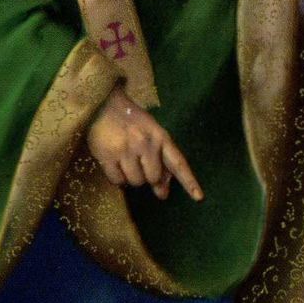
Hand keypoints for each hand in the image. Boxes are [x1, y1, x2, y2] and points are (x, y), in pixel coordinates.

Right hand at [86, 87, 202, 200]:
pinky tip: (114, 163)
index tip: (199, 197)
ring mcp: (126, 150)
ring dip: (131, 177)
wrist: (104, 105)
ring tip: (126, 160)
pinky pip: (117, 181)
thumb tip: (163, 194)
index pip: (178, 163)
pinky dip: (117, 178)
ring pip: (135, 182)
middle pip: (154, 178)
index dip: (189, 181)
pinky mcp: (107, 156)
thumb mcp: (152, 135)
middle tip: (139, 163)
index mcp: (161, 137)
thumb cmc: (132, 122)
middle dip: (148, 177)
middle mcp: (145, 143)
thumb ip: (161, 161)